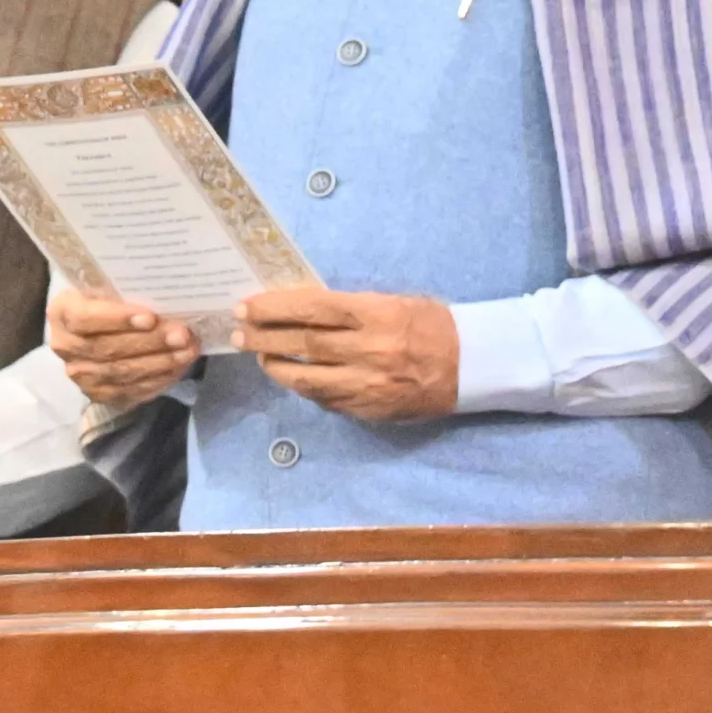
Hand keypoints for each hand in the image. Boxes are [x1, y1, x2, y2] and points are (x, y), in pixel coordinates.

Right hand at [49, 290, 197, 408]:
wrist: (101, 325)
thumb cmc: (113, 298)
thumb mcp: (115, 285)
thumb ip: (131, 291)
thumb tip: (171, 297)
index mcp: (63, 311)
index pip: (84, 318)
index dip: (117, 319)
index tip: (150, 318)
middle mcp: (65, 345)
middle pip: (105, 348)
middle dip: (149, 342)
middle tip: (182, 335)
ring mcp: (79, 372)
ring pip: (119, 372)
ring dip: (158, 363)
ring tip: (188, 351)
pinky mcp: (96, 393)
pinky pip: (127, 392)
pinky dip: (155, 381)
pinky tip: (177, 368)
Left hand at [232, 289, 459, 422]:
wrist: (472, 364)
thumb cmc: (435, 325)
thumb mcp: (398, 303)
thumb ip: (354, 309)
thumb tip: (306, 311)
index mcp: (378, 315)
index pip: (314, 308)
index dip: (276, 307)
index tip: (248, 305)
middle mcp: (369, 350)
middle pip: (303, 344)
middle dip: (264, 337)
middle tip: (239, 331)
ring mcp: (367, 384)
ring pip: (306, 378)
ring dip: (276, 366)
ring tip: (259, 356)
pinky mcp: (368, 409)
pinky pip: (325, 399)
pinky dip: (303, 387)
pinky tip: (293, 378)